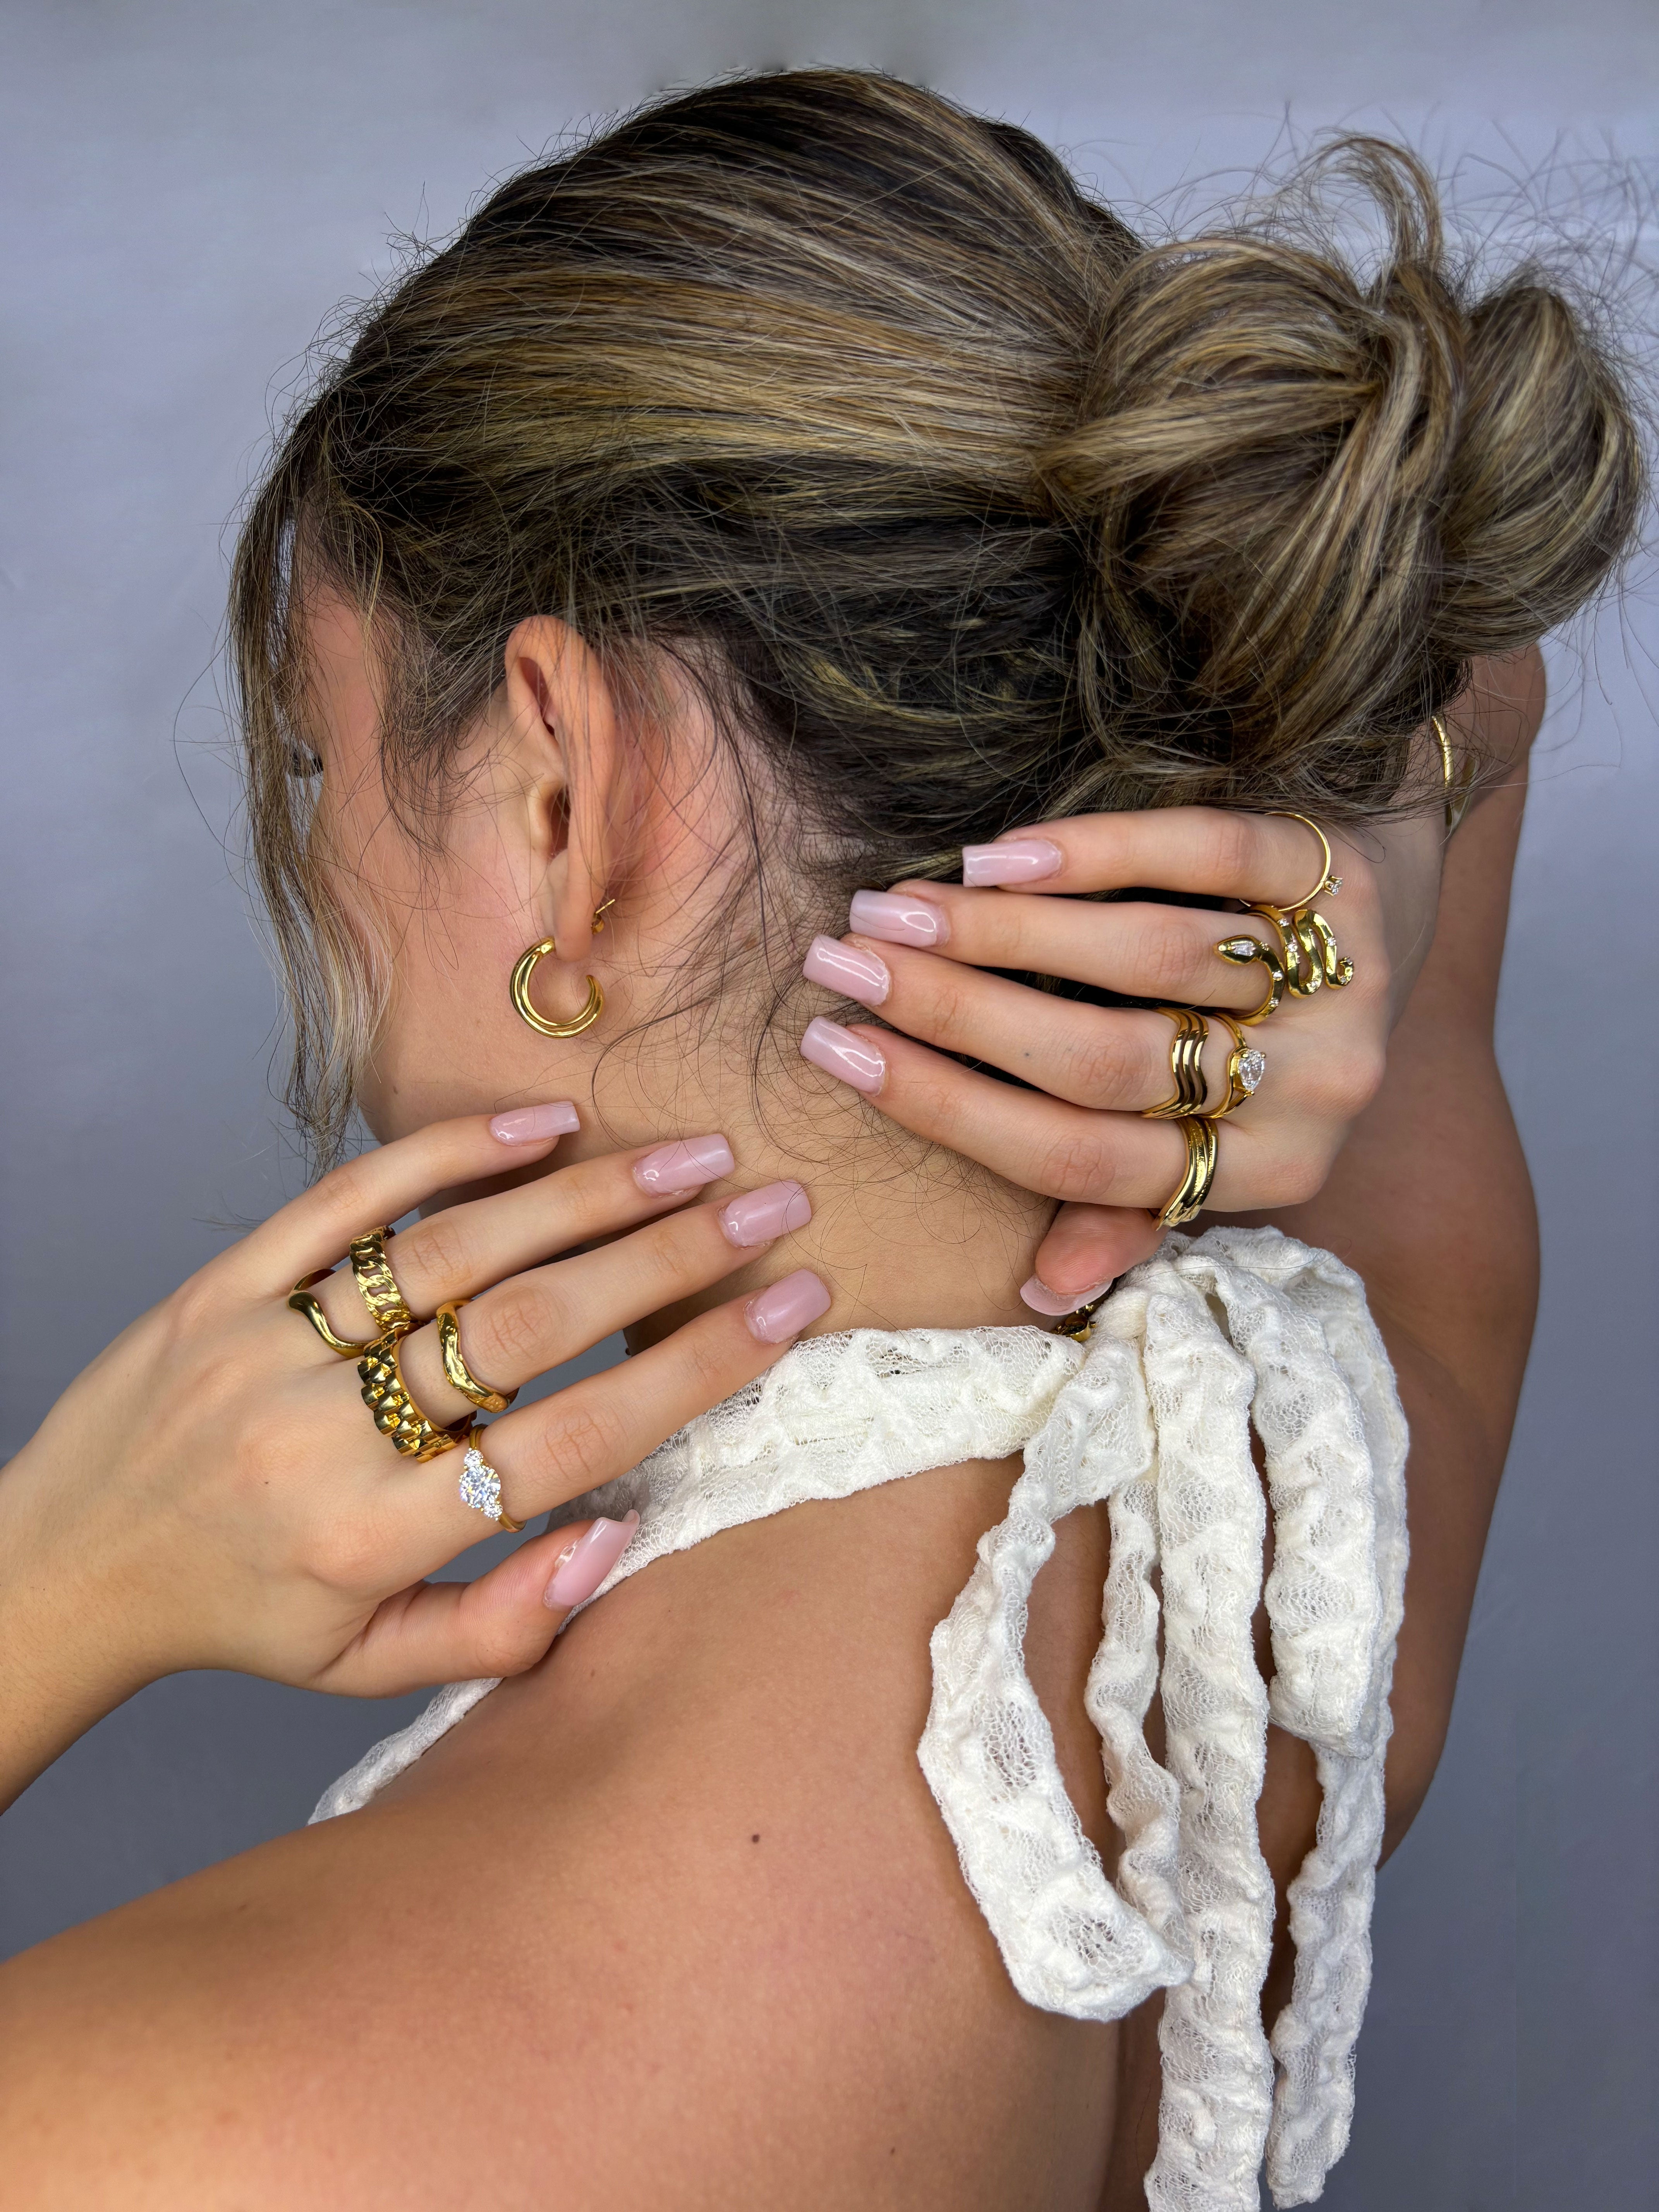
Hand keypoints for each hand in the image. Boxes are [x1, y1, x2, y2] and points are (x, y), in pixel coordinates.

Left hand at [0, 1112, 823, 1805]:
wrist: (65, 1564)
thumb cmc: (244, 1614)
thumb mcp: (369, 1663)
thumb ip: (502, 1621)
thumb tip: (623, 1534)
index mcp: (375, 1538)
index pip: (573, 1438)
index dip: (697, 1369)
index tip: (792, 1307)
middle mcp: (325, 1435)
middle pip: (531, 1325)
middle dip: (671, 1259)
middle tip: (772, 1203)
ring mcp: (269, 1344)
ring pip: (455, 1249)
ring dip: (588, 1195)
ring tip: (690, 1157)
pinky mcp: (222, 1281)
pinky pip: (346, 1199)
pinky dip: (449, 1152)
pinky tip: (544, 1124)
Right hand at [800, 802, 1442, 1305]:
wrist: (1398, 888)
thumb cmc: (1262, 1026)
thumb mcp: (1210, 1134)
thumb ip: (1125, 1202)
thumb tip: (1034, 1292)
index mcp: (1270, 1173)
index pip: (1083, 1160)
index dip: (952, 1111)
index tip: (843, 1057)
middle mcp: (1317, 1090)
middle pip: (1104, 1062)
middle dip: (953, 1016)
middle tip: (844, 969)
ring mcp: (1342, 979)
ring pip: (1147, 960)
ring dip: (1003, 933)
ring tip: (897, 909)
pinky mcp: (1343, 874)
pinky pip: (1208, 858)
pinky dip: (1098, 854)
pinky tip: (1000, 857)